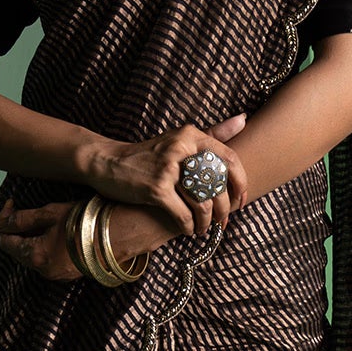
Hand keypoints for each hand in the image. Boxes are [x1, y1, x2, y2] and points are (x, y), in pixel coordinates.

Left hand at [0, 196, 83, 281]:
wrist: (122, 235)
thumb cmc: (87, 221)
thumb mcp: (50, 213)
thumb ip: (22, 219)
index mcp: (36, 256)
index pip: (6, 242)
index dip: (3, 221)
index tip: (11, 204)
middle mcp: (44, 271)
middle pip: (18, 251)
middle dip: (16, 230)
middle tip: (21, 209)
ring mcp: (58, 275)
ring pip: (32, 256)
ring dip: (30, 238)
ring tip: (39, 218)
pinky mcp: (69, 274)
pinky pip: (47, 261)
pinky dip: (43, 246)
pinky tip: (53, 231)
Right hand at [91, 113, 249, 240]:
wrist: (107, 162)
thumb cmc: (148, 155)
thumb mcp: (180, 139)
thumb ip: (213, 132)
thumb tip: (244, 120)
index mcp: (191, 136)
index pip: (229, 159)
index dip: (241, 183)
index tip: (241, 200)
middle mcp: (182, 148)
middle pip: (218, 185)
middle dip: (223, 209)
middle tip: (222, 221)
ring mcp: (168, 168)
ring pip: (203, 203)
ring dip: (206, 222)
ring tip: (203, 228)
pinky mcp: (156, 188)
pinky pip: (183, 215)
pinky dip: (188, 227)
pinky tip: (188, 230)